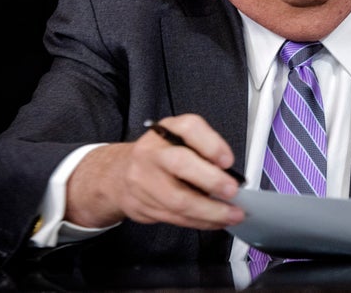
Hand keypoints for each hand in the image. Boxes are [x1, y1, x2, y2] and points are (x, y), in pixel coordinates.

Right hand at [64, 114, 244, 229]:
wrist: (118, 174)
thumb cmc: (159, 155)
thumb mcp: (179, 139)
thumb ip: (203, 149)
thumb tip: (231, 173)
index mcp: (165, 131)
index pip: (189, 128)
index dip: (211, 144)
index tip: (228, 161)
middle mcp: (151, 152)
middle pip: (180, 164)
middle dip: (211, 180)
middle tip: (232, 192)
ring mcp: (142, 180)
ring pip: (178, 200)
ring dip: (211, 211)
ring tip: (232, 214)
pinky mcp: (141, 205)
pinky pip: (175, 217)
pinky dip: (199, 221)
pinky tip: (214, 221)